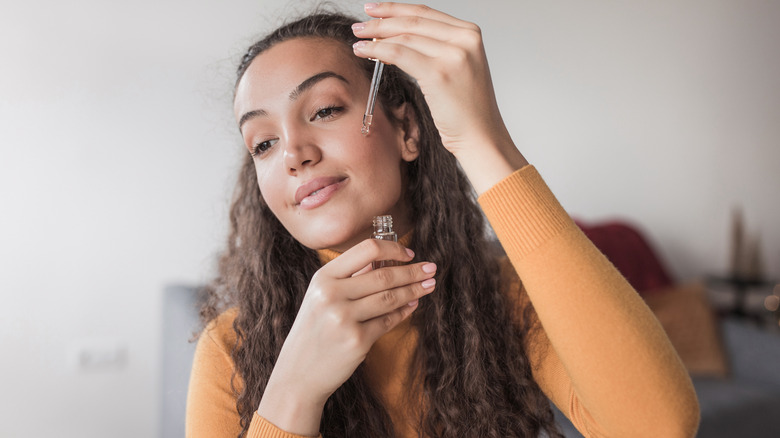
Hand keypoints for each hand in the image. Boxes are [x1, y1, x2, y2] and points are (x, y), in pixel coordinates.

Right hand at [258, 239, 436, 434]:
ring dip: (414, 290)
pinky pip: (389, 321)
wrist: (298, 373)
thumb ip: (349, 278)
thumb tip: (385, 259)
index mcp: (323, 278)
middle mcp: (332, 295)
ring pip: (390, 298)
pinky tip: (413, 305)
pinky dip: (404, 312)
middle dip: (412, 271)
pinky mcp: (357, 341)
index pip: (366, 250)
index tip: (409, 253)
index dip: (393, 248)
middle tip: (431, 268)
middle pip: (384, 275)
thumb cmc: (314, 331)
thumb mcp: (321, 297)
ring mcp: (344, 318)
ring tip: (428, 285)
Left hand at [352, 2, 523, 166]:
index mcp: (470, 34)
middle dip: (381, 21)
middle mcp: (465, 40)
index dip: (396, 9)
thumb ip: (437, 48)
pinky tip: (364, 52)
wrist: (481, 136)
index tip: (375, 10)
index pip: (426, 13)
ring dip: (376, 36)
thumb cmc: (468, 110)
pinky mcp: (439, 73)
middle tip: (360, 26)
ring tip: (358, 40)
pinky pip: (399, 54)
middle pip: (413, 22)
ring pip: (404, 37)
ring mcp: (453, 55)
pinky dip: (378, 51)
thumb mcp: (458, 68)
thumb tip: (399, 37)